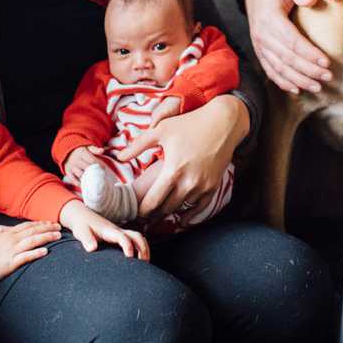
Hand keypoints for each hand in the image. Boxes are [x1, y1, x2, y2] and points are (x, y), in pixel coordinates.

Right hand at [0, 220, 63, 284]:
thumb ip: (2, 230)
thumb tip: (10, 227)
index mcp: (7, 233)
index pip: (27, 226)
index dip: (40, 224)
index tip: (51, 223)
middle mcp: (11, 240)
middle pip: (33, 231)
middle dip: (48, 228)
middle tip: (59, 227)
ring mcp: (11, 251)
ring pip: (32, 241)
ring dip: (47, 238)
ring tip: (58, 236)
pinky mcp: (10, 263)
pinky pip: (26, 257)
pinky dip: (36, 253)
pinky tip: (46, 251)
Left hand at [59, 200, 149, 260]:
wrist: (83, 216)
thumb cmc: (82, 225)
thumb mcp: (81, 232)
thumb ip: (86, 240)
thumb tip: (92, 249)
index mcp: (109, 231)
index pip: (122, 237)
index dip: (127, 246)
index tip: (129, 257)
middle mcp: (118, 231)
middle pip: (137, 236)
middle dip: (143, 248)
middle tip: (144, 264)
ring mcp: (120, 233)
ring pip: (138, 238)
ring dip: (144, 249)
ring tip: (145, 264)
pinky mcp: (120, 236)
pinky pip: (134, 240)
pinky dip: (140, 248)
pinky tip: (139, 260)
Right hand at [63, 145, 103, 183]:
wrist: (68, 153)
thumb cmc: (81, 151)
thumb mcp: (88, 148)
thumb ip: (95, 150)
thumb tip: (102, 150)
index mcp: (81, 152)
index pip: (92, 160)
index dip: (99, 165)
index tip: (104, 168)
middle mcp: (75, 159)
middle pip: (87, 168)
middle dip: (94, 172)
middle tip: (99, 175)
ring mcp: (71, 166)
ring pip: (80, 174)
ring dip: (87, 178)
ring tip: (93, 180)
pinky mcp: (67, 172)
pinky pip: (73, 180)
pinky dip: (79, 183)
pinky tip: (84, 183)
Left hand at [117, 95, 245, 217]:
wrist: (223, 123)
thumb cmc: (190, 124)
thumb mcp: (161, 130)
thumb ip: (138, 146)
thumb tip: (119, 157)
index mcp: (172, 171)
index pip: (152, 202)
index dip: (142, 211)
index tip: (134, 214)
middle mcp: (188, 183)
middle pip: (165, 210)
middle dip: (152, 216)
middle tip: (143, 219)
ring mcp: (202, 187)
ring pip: (181, 209)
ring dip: (169, 214)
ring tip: (157, 217)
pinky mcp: (213, 187)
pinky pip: (200, 208)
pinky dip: (190, 216)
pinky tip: (182, 219)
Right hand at [244, 0, 330, 93]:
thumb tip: (312, 1)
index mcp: (270, 18)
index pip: (292, 41)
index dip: (309, 53)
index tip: (327, 62)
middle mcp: (262, 35)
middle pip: (287, 58)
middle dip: (309, 70)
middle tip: (328, 77)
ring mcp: (259, 46)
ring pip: (279, 68)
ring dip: (299, 80)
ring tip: (317, 87)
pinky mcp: (260, 52)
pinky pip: (270, 71)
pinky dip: (283, 83)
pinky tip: (297, 90)